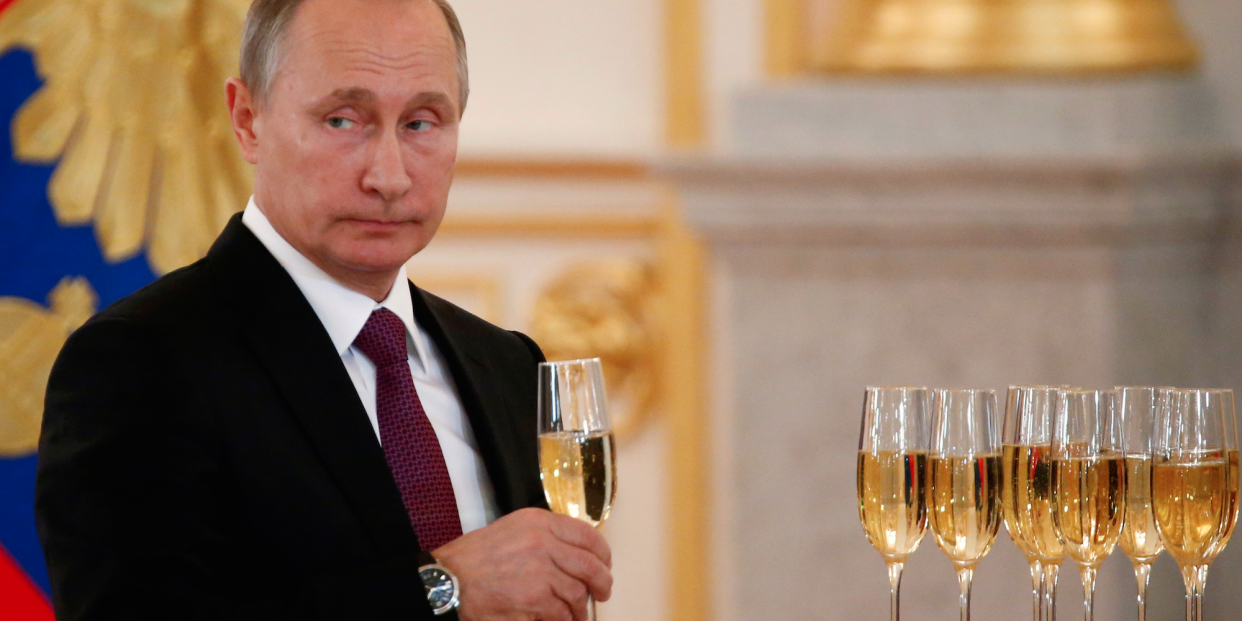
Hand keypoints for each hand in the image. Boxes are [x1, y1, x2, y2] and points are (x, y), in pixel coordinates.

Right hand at [433, 507, 611, 620]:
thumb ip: (544, 536)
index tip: (604, 564)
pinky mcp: (535, 600)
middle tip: (602, 592)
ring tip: (577, 614)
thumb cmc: (475, 558)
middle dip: (602, 583)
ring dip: (581, 608)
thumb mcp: (512, 530)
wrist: (450, 580)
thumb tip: (574, 554)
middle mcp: (543, 543)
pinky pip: (562, 614)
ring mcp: (540, 572)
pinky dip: (565, 620)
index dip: (602, 553)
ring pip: (578, 593)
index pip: (587, 534)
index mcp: (539, 522)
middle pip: (591, 565)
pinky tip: (562, 620)